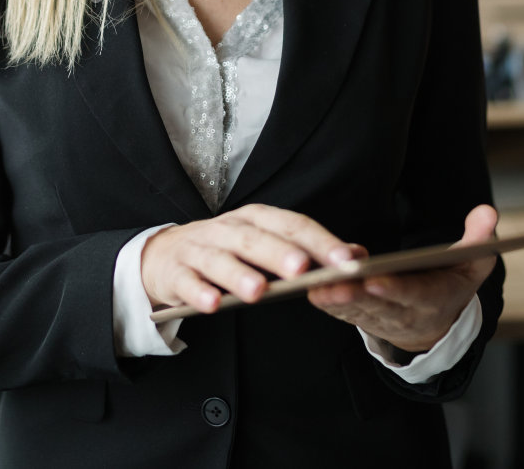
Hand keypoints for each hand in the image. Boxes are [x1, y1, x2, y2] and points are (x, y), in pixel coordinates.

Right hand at [140, 204, 355, 313]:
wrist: (164, 256)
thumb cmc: (226, 250)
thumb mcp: (265, 243)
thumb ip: (308, 249)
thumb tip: (358, 255)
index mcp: (256, 219)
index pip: (292, 225)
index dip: (319, 241)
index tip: (347, 260)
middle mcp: (228, 229)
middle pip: (256, 238)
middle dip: (279, 253)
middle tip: (302, 268)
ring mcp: (200, 249)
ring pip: (221, 259)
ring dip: (239, 274)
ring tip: (259, 291)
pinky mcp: (177, 272)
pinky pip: (188, 282)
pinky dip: (200, 292)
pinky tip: (212, 304)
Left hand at [306, 205, 497, 355]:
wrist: (439, 323)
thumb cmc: (453, 281)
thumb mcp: (474, 262)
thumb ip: (479, 238)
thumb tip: (488, 212)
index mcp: (434, 298)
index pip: (413, 294)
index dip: (394, 289)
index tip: (373, 279)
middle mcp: (406, 313)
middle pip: (378, 305)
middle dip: (354, 296)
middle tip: (332, 284)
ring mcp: (382, 319)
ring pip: (356, 311)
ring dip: (335, 301)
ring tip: (314, 287)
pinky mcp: (364, 318)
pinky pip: (344, 314)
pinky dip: (328, 305)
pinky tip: (309, 291)